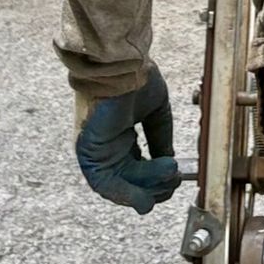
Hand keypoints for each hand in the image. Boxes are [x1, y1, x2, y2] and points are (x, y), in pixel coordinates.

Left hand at [74, 65, 182, 213]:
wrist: (124, 65)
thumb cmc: (137, 78)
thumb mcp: (156, 112)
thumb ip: (160, 139)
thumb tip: (170, 162)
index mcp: (121, 134)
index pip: (137, 166)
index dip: (155, 177)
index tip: (173, 178)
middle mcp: (108, 146)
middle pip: (130, 180)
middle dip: (153, 187)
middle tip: (172, 185)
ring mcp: (98, 151)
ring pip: (119, 185)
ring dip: (144, 192)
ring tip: (167, 185)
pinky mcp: (89, 153)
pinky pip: (104, 184)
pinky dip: (125, 194)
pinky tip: (145, 198)